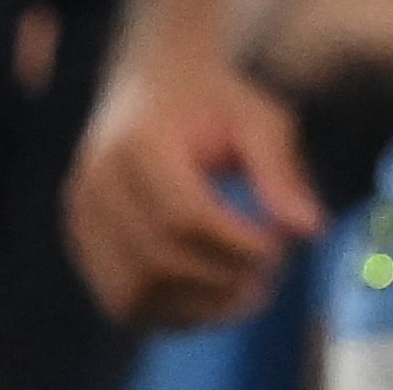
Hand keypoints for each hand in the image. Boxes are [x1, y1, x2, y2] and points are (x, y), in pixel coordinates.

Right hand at [63, 30, 324, 329]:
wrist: (154, 80)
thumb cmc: (217, 101)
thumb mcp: (259, 118)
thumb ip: (281, 172)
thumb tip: (311, 232)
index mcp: (139, 142)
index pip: (185, 216)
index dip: (235, 246)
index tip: (280, 252)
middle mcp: (96, 183)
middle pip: (158, 262)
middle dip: (221, 282)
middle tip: (271, 279)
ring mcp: (80, 216)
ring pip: (132, 295)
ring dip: (195, 310)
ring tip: (247, 295)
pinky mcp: (81, 242)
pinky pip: (120, 300)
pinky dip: (169, 312)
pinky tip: (213, 299)